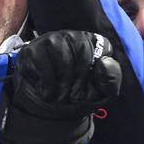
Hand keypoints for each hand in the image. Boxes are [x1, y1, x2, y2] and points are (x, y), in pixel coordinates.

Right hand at [0, 30, 119, 143]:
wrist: (49, 106)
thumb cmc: (78, 95)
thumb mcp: (103, 93)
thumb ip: (111, 78)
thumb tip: (103, 61)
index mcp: (93, 43)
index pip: (101, 49)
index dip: (97, 74)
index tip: (91, 90)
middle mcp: (72, 36)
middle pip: (82, 53)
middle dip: (79, 81)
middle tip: (74, 97)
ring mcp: (49, 40)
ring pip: (63, 58)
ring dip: (63, 82)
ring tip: (61, 95)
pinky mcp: (31, 49)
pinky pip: (43, 63)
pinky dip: (47, 82)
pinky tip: (47, 91)